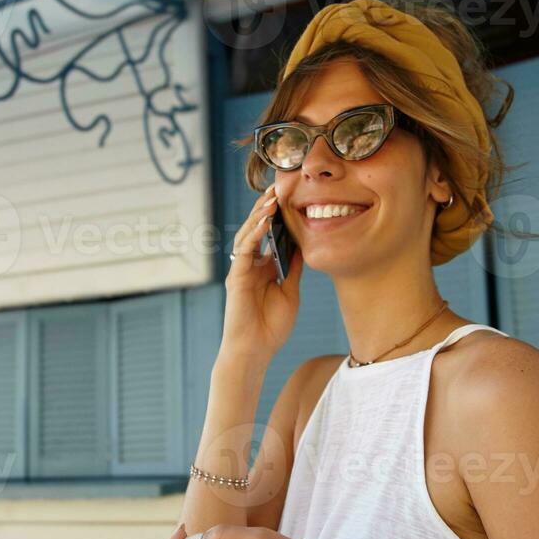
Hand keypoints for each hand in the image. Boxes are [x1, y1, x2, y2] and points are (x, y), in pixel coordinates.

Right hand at [222, 184, 303, 361]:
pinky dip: (254, 234)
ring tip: (272, 199)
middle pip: (256, 229)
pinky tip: (265, 222)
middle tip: (279, 188)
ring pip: (248, 234)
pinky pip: (244, 250)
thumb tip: (303, 244)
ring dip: (259, 216)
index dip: (278, 216)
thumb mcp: (290, 290)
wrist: (255, 350)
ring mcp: (241, 269)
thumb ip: (293, 267)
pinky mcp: (236, 277)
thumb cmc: (271, 326)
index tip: (291, 197)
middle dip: (266, 208)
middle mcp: (250, 264)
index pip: (269, 234)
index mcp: (263, 266)